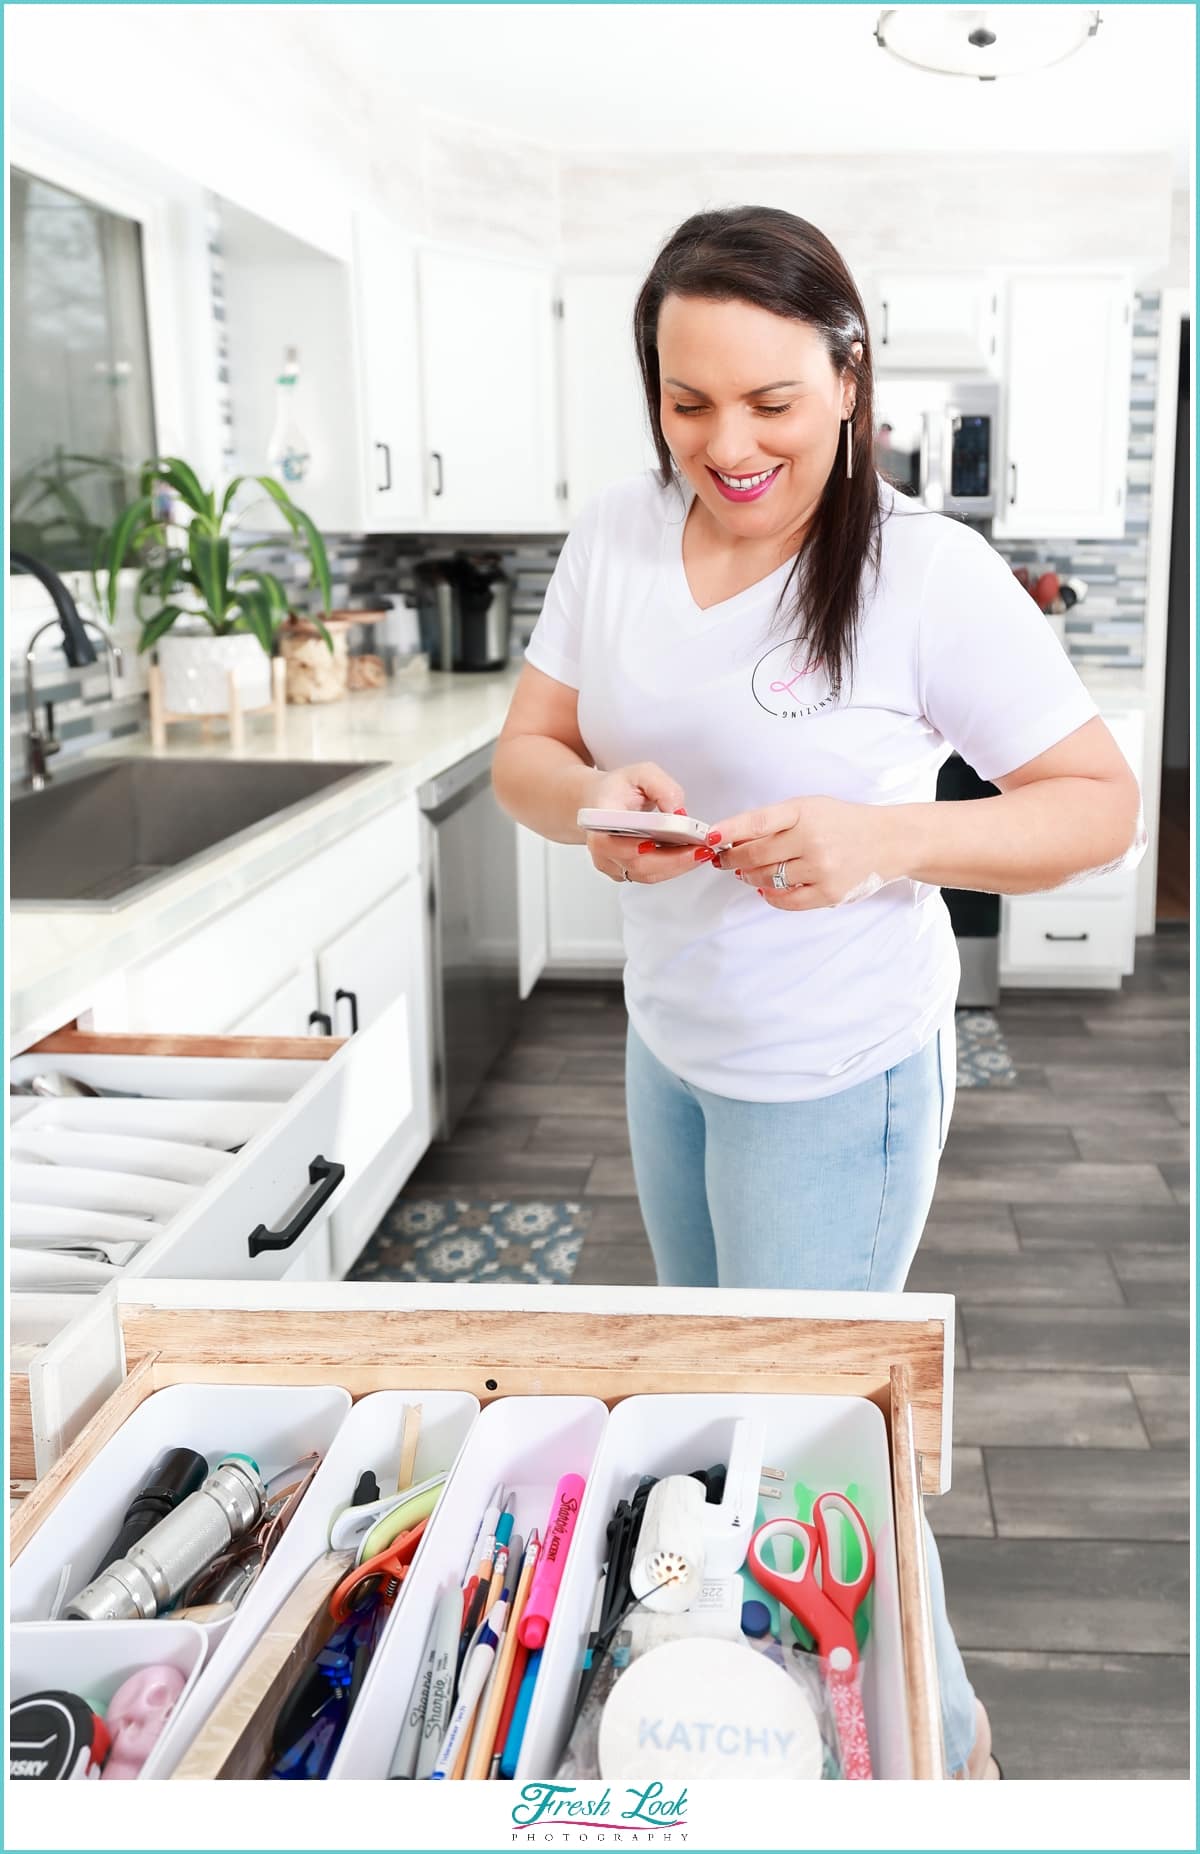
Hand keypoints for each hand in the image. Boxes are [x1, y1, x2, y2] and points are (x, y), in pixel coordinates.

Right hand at [585, 762, 715, 886]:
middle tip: (698, 850)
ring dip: (676, 866)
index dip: (628, 847)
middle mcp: (601, 847)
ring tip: (700, 852)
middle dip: (671, 859)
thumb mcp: (642, 773)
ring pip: (646, 873)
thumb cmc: (619, 789)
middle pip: (635, 863)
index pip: (607, 840)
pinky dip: (672, 867)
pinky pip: (650, 875)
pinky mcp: (625, 871)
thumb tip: (678, 814)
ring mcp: (612, 863)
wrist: (604, 801)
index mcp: (598, 819)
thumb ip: (662, 787)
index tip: (652, 844)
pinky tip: (689, 856)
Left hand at [708, 796, 905, 909]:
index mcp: (804, 812)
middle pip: (755, 855)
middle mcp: (812, 839)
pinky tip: (767, 887)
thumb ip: (775, 821)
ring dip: (750, 877)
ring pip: (767, 879)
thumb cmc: (843, 823)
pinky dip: (770, 895)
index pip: (758, 821)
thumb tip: (732, 840)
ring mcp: (821, 868)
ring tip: (747, 872)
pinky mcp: (829, 893)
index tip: (710, 836)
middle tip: (724, 859)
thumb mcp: (810, 808)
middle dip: (732, 858)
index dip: (730, 830)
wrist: (888, 842)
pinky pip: (786, 900)